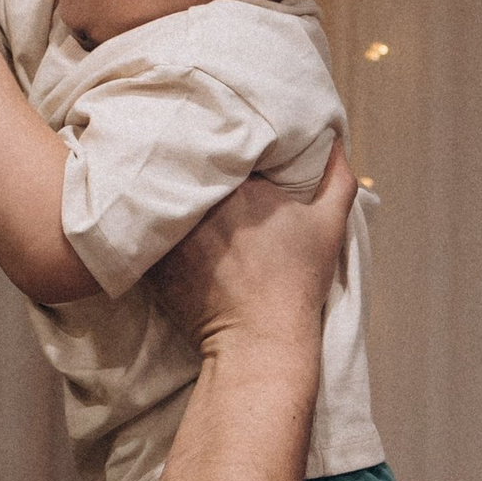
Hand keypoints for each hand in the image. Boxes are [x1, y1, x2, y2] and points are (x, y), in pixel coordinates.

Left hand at [148, 143, 358, 353]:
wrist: (260, 340)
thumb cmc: (298, 283)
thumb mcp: (329, 227)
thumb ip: (338, 180)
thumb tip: (337, 141)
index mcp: (244, 184)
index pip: (224, 150)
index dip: (225, 150)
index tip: (229, 156)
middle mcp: (204, 202)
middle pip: (190, 171)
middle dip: (193, 169)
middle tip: (200, 176)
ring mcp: (175, 231)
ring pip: (164, 197)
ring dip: (168, 195)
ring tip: (171, 195)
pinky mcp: (155, 259)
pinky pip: (144, 231)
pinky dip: (149, 228)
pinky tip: (157, 230)